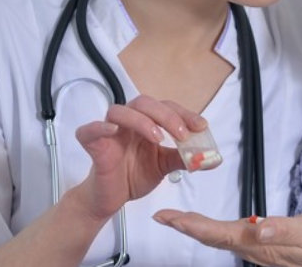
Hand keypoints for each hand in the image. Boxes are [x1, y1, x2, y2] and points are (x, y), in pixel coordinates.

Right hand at [72, 95, 208, 220]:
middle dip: (167, 116)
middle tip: (182, 134)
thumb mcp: (164, 166)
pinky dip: (99, 127)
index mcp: (145, 123)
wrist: (111, 198)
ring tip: (158, 138)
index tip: (202, 126)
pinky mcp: (93, 145)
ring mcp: (109, 132)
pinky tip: (112, 130)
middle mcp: (128, 123)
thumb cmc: (133, 176)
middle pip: (144, 104)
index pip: (165, 108)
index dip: (184, 114)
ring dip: (141, 121)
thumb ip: (185, 158)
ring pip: (120, 111)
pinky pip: (89, 131)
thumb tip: (212, 159)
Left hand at [152, 211, 301, 266]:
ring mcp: (257, 250)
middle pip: (213, 238)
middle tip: (163, 217)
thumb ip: (284, 229)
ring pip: (219, 239)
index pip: (218, 233)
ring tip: (178, 219)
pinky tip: (209, 226)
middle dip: (186, 226)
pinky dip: (213, 230)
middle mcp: (253, 248)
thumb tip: (260, 227)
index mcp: (259, 243)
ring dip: (197, 228)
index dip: (192, 225)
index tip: (170, 218)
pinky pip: (231, 238)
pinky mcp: (263, 247)